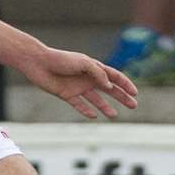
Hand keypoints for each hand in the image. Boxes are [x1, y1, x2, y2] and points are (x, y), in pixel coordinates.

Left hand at [21, 46, 137, 119]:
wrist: (38, 63)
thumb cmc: (61, 59)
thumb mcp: (83, 62)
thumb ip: (98, 73)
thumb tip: (110, 86)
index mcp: (94, 67)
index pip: (114, 76)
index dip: (125, 84)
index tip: (135, 93)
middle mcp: (88, 78)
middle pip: (109, 89)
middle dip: (122, 97)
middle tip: (133, 105)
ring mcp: (78, 87)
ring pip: (96, 99)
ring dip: (106, 107)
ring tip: (114, 115)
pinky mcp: (67, 95)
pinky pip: (79, 105)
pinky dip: (86, 110)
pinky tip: (93, 116)